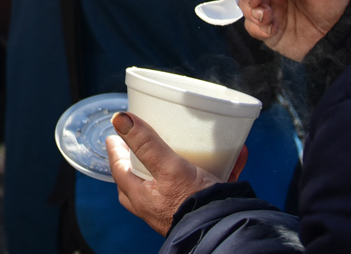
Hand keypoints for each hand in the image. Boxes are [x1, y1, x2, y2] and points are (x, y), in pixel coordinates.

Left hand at [106, 111, 246, 234]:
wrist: (224, 229)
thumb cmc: (192, 203)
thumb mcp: (168, 168)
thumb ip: (146, 144)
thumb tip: (120, 119)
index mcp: (142, 196)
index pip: (120, 170)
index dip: (116, 152)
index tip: (113, 137)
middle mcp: (157, 206)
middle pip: (139, 182)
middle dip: (137, 164)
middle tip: (139, 146)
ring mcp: (178, 210)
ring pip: (172, 184)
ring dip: (180, 163)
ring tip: (188, 147)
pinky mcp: (203, 209)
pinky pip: (210, 184)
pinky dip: (221, 168)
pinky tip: (237, 155)